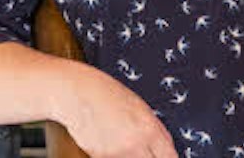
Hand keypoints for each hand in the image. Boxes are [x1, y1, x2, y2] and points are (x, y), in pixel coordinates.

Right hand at [54, 64, 176, 157]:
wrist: (73, 92)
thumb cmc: (104, 92)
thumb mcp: (138, 106)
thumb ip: (154, 129)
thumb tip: (165, 147)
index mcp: (149, 128)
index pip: (170, 157)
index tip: (164, 156)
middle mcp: (135, 144)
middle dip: (149, 157)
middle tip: (140, 148)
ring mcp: (117, 153)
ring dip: (131, 156)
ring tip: (121, 141)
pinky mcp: (100, 157)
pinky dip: (113, 155)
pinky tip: (107, 142)